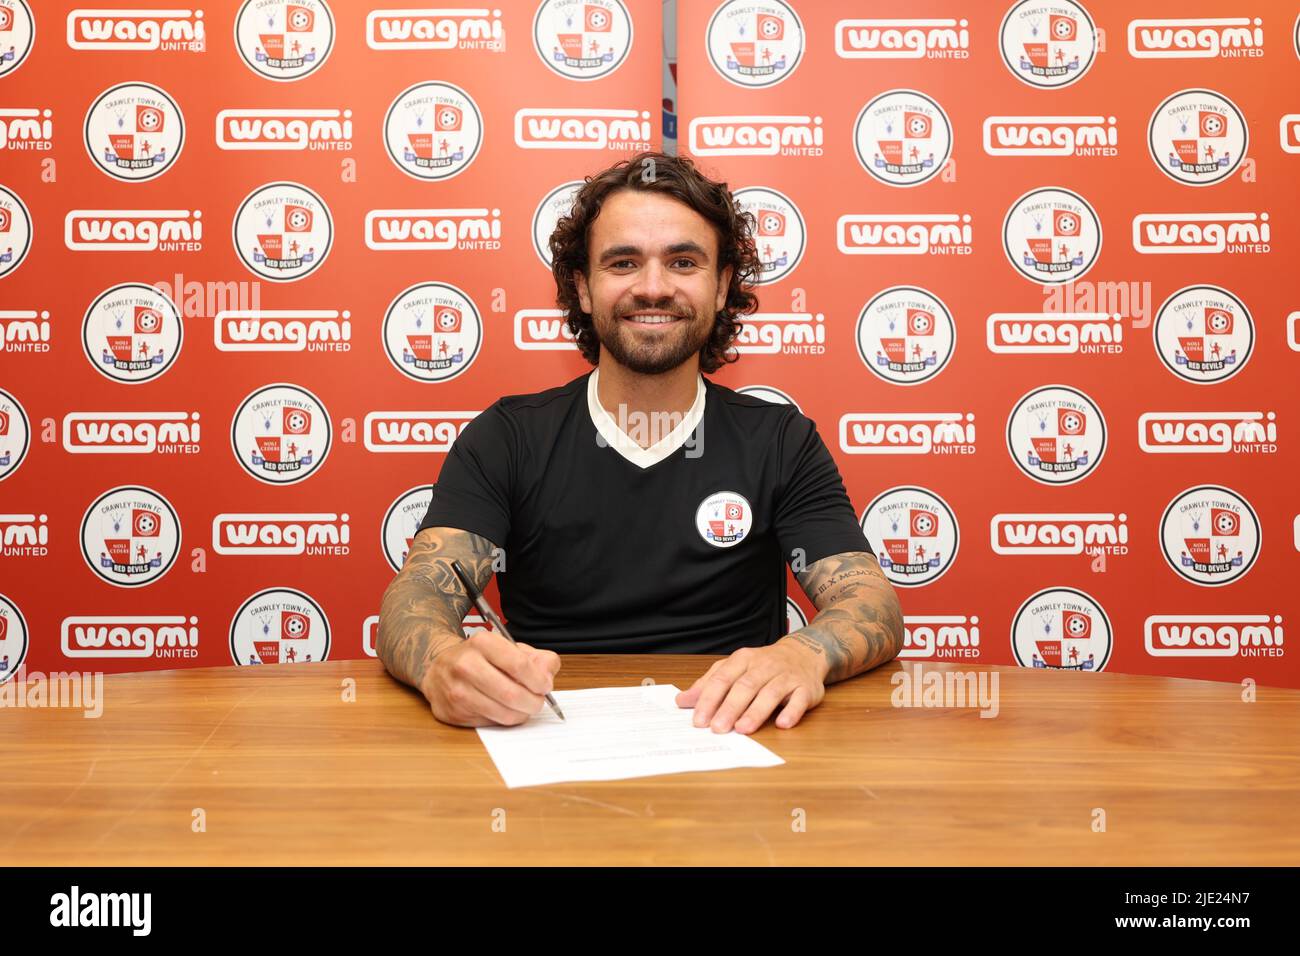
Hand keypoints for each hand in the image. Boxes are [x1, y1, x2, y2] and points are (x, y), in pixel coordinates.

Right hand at [421, 631, 559, 727]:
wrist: (438, 669)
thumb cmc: (479, 658)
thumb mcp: (508, 647)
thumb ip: (536, 658)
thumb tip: (548, 675)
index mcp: (482, 643)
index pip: (519, 665)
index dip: (538, 680)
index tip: (546, 686)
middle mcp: (466, 665)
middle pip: (512, 694)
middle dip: (533, 702)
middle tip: (538, 702)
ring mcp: (457, 691)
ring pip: (502, 714)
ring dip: (520, 714)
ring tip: (523, 707)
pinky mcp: (452, 713)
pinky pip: (490, 723)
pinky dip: (503, 720)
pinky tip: (502, 709)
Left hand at [675, 640, 827, 733]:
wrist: (804, 654)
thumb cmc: (763, 665)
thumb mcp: (734, 669)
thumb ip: (709, 684)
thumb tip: (682, 701)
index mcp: (743, 660)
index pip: (723, 678)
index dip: (709, 699)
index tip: (698, 719)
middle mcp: (764, 666)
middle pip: (745, 686)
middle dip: (730, 708)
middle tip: (717, 728)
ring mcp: (786, 677)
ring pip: (770, 693)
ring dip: (756, 711)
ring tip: (743, 728)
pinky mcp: (805, 689)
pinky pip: (799, 700)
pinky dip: (791, 712)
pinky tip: (782, 724)